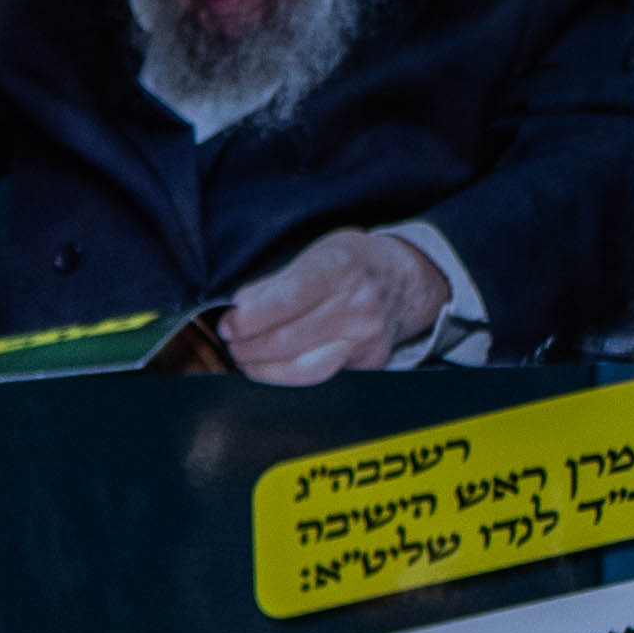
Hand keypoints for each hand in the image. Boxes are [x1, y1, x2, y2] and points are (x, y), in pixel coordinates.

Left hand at [211, 220, 457, 384]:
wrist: (405, 279)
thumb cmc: (351, 264)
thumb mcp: (315, 253)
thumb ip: (274, 284)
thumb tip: (237, 313)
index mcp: (341, 266)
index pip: (285, 300)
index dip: (248, 319)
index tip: (228, 324)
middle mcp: (358, 303)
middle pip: (286, 339)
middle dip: (246, 346)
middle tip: (232, 343)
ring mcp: (366, 337)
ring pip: (299, 369)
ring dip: (261, 368)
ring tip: (246, 358)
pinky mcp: (368, 362)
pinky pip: (317, 379)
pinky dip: (285, 376)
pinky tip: (271, 368)